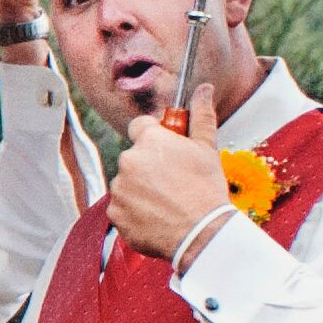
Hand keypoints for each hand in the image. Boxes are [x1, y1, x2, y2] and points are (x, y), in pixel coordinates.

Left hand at [110, 90, 232, 265]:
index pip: (140, 126)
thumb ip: (200, 116)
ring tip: (168, 201)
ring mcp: (118, 189)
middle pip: (134, 157)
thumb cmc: (206, 189)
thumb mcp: (207, 148)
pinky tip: (157, 217)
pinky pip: (122, 208)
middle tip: (174, 180)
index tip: (167, 148)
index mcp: (149, 141)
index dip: (154, 136)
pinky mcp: (115, 214)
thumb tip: (204, 89)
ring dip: (141, 190)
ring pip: (127, 184)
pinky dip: (135, 212)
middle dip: (150, 166)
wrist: (201, 233)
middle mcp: (128, 161)